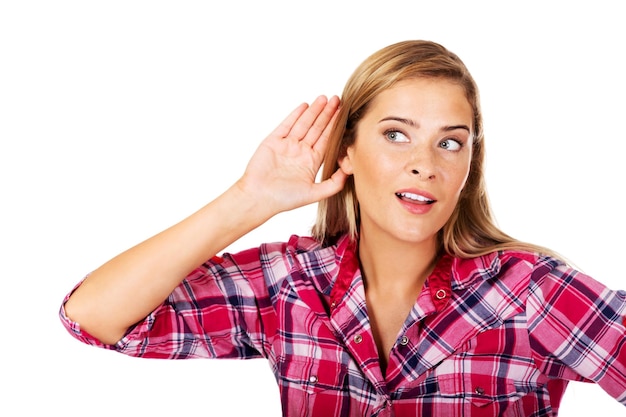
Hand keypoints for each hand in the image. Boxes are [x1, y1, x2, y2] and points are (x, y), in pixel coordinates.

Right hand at [236, 95, 347, 216]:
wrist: (259, 198)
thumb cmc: (284, 199)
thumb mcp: (314, 193)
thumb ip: (334, 184)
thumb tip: (349, 170)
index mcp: (311, 162)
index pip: (327, 140)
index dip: (335, 127)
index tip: (344, 114)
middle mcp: (300, 152)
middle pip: (317, 129)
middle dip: (327, 114)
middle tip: (337, 100)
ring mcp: (287, 145)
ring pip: (304, 124)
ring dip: (314, 111)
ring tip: (324, 98)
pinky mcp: (273, 141)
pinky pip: (286, 125)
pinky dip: (295, 115)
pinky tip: (305, 106)